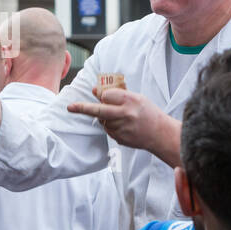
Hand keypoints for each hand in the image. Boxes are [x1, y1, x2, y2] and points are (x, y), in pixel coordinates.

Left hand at [67, 87, 182, 167]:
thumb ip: (115, 94)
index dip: (103, 95)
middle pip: (99, 110)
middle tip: (70, 107)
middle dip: (82, 108)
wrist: (160, 134)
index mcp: (130, 101)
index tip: (98, 94)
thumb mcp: (136, 98)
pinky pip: (108, 130)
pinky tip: (125, 127)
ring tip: (123, 118)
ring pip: (103, 121)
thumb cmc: (148, 112)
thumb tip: (94, 91)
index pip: (107, 95)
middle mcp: (126, 114)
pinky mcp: (120, 139)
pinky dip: (111, 127)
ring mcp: (123, 128)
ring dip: (106, 118)